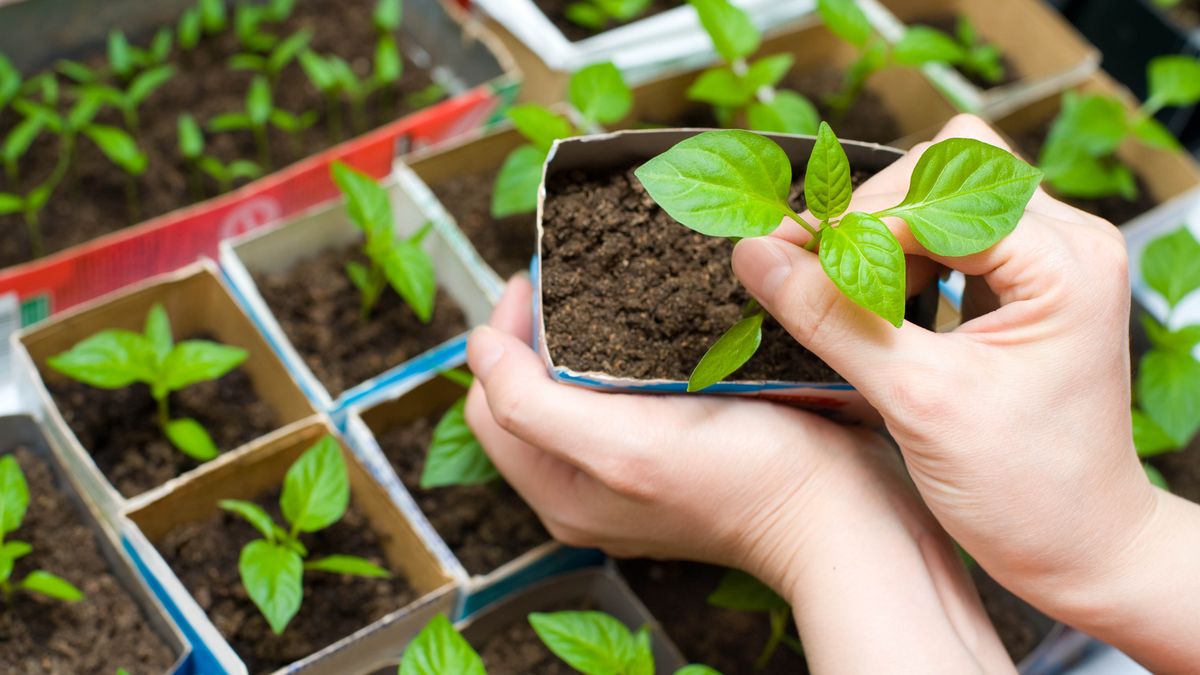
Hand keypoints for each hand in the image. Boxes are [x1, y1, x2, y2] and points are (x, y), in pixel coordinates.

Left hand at [465, 276, 1013, 672]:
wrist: (844, 515)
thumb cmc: (746, 481)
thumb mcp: (623, 447)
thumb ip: (529, 405)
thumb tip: (477, 347)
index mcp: (558, 488)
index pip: (490, 398)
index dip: (504, 333)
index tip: (538, 281)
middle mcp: (586, 486)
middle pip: (528, 392)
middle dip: (540, 328)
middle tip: (572, 275)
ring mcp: (632, 471)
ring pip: (577, 388)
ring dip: (583, 334)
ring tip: (609, 289)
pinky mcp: (675, 454)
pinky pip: (626, 393)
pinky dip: (627, 352)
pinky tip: (658, 323)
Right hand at [731, 114, 1199, 672]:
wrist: (1080, 549)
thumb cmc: (1025, 490)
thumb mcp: (916, 402)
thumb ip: (832, 319)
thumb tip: (754, 257)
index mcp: (1063, 262)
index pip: (933, 195)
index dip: (850, 221)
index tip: (781, 254)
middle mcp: (1068, 242)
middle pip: (942, 171)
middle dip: (867, 217)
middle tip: (808, 270)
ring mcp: (1051, 261)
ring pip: (943, 197)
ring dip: (881, 236)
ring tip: (844, 294)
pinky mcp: (1029, 285)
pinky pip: (952, 236)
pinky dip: (901, 258)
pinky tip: (876, 304)